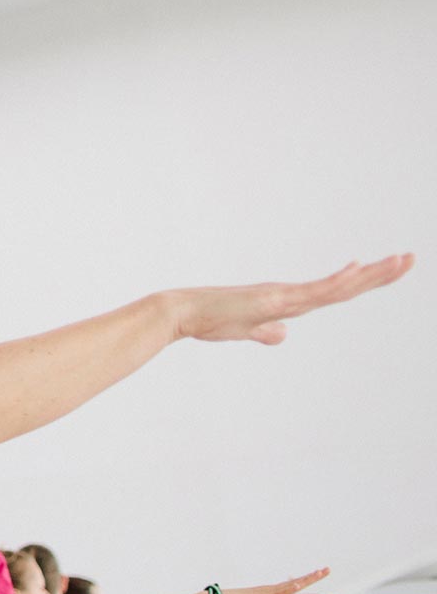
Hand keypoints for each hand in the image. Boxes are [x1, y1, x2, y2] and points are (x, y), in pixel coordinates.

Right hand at [171, 254, 412, 344]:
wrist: (183, 312)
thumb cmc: (209, 320)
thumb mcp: (246, 330)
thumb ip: (265, 332)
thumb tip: (283, 335)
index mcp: (288, 301)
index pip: (337, 291)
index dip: (365, 280)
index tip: (390, 268)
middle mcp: (292, 294)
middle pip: (345, 284)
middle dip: (380, 273)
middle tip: (411, 258)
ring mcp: (284, 295)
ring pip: (337, 285)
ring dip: (371, 274)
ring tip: (400, 261)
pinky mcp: (272, 299)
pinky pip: (312, 291)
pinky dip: (337, 281)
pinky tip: (356, 270)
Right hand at [220, 569, 331, 593]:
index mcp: (270, 593)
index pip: (292, 585)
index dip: (306, 580)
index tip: (317, 575)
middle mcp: (271, 590)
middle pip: (297, 582)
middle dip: (313, 576)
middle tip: (327, 569)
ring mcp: (268, 592)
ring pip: (292, 584)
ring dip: (307, 579)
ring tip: (321, 573)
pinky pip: (279, 592)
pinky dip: (290, 588)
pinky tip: (300, 584)